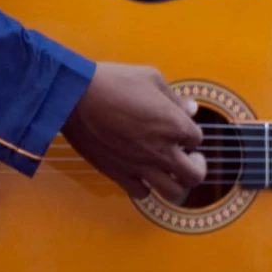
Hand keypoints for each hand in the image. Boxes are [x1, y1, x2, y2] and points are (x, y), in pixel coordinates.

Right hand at [62, 62, 205, 201]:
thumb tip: (191, 109)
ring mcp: (142, 167)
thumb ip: (175, 98)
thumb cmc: (114, 81)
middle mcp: (163, 151)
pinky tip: (142, 174)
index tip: (179, 129)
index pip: (197, 139)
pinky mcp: (119, 174)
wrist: (74, 97)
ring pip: (174, 192)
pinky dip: (146, 187)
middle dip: (196, 167)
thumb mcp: (151, 78)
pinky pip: (142, 194)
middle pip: (195, 176)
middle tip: (188, 158)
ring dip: (177, 183)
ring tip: (169, 172)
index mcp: (174, 125)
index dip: (190, 134)